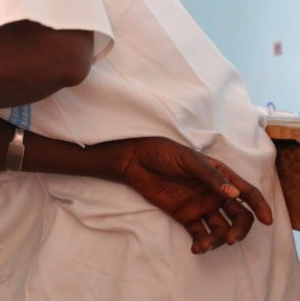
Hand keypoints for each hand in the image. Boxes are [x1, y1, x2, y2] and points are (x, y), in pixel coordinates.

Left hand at [103, 137, 272, 253]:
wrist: (134, 161)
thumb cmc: (163, 153)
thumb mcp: (189, 160)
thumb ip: (211, 177)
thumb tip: (235, 194)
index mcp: (221, 176)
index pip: (247, 192)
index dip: (259, 205)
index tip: (266, 219)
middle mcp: (215, 194)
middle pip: (238, 216)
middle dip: (239, 229)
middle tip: (231, 238)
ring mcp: (201, 206)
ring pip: (221, 228)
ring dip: (218, 240)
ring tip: (204, 245)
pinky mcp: (185, 216)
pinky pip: (200, 234)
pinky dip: (202, 243)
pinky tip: (197, 248)